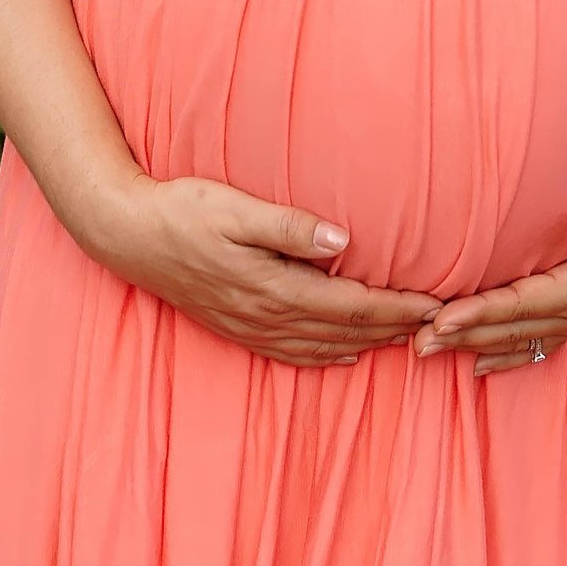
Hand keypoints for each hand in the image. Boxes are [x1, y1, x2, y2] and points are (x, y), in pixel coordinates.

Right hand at [80, 173, 440, 368]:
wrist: (126, 234)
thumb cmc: (183, 209)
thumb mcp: (237, 207)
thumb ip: (291, 227)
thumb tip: (344, 241)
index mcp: (273, 285)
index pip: (351, 304)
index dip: (396, 307)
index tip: (435, 304)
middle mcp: (265, 315)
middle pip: (344, 330)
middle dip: (393, 329)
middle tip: (440, 325)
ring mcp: (248, 326)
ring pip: (322, 346)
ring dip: (367, 344)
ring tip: (406, 340)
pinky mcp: (235, 326)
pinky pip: (290, 353)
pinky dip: (325, 357)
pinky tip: (345, 354)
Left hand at [413, 177, 566, 377]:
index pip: (524, 303)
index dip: (481, 312)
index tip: (440, 318)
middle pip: (513, 328)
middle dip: (463, 336)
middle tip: (413, 343)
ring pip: (519, 339)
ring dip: (474, 346)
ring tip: (427, 354)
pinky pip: (537, 343)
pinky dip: (505, 354)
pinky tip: (477, 365)